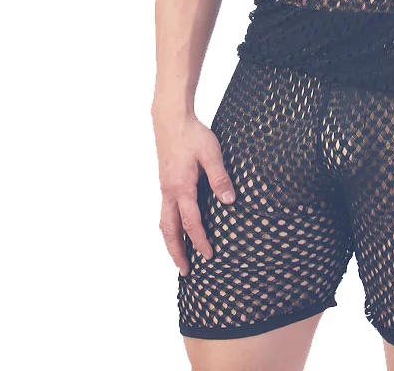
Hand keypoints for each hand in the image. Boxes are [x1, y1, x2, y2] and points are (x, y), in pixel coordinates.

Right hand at [151, 110, 235, 275]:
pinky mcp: (165, 183)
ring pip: (164, 223)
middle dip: (177, 252)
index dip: (201, 241)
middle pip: (170, 231)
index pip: (191, 223)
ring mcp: (165, 189)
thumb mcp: (212, 153)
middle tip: (186, 272)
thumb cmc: (193, 135)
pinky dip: (169, 227)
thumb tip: (230, 201)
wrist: (171, 120)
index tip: (210, 256)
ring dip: (171, 242)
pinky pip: (165, 212)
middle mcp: (169, 193)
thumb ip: (220, 177)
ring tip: (179, 257)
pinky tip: (177, 229)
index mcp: (181, 188)